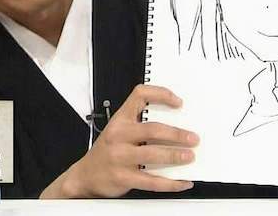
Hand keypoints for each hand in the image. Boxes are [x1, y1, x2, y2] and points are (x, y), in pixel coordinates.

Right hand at [40, 85, 197, 198]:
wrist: (85, 176)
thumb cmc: (107, 151)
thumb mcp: (118, 131)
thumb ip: (140, 125)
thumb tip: (177, 127)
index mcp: (120, 119)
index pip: (140, 95)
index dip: (161, 94)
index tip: (178, 102)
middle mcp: (118, 135)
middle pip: (152, 129)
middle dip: (176, 134)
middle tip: (192, 138)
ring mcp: (119, 157)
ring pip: (153, 154)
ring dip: (175, 155)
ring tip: (189, 156)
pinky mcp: (123, 177)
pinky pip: (151, 181)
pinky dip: (171, 183)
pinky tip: (181, 182)